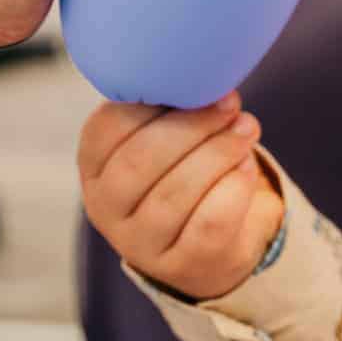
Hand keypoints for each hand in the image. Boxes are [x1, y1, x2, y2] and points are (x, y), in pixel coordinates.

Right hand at [79, 91, 286, 300]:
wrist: (205, 243)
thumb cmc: (181, 171)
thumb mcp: (161, 140)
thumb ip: (169, 109)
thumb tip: (205, 75)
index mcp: (94, 167)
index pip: (107, 129)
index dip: (151, 101)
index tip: (193, 80)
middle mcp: (106, 208)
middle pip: (141, 160)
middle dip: (192, 125)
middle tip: (230, 103)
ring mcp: (140, 243)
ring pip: (175, 193)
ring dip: (219, 152)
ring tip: (246, 128)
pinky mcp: (182, 265)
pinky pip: (209, 223)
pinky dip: (234, 188)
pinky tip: (247, 168)